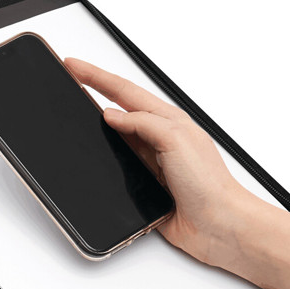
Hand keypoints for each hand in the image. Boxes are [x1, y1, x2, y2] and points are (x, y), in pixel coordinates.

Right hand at [64, 58, 254, 269]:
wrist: (217, 223)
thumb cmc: (208, 183)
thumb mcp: (176, 139)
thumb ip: (143, 122)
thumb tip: (113, 115)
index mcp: (168, 120)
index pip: (124, 91)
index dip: (96, 77)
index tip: (74, 66)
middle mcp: (157, 137)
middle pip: (118, 107)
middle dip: (94, 90)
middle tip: (72, 76)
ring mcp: (150, 160)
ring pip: (115, 136)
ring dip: (96, 122)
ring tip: (77, 105)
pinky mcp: (144, 185)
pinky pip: (117, 166)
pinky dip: (104, 157)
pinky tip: (95, 152)